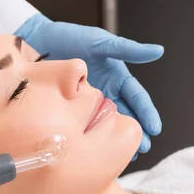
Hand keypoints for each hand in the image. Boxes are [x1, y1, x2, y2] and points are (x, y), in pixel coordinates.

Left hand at [16, 14, 163, 158]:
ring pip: (108, 124)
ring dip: (117, 139)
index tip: (154, 128)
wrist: (36, 42)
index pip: (136, 98)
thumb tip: (156, 51)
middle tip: (143, 148)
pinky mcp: (72, 109)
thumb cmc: (69, 38)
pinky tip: (97, 150)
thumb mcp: (100, 43)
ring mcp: (88, 102)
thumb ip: (127, 49)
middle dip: (136, 132)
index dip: (146, 113)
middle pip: (126, 115)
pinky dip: (94, 138)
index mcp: (116, 76)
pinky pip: (86, 125)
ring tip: (126, 155)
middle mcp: (106, 90)